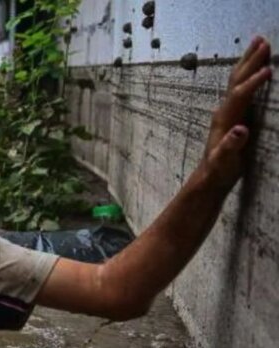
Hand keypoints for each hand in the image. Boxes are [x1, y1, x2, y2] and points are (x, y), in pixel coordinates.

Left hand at [202, 36, 271, 186]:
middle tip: (263, 40)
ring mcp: (228, 110)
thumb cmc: (217, 170)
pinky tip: (256, 68)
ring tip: (259, 43)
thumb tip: (240, 130)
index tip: (269, 70)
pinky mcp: (234, 114)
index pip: (240, 95)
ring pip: (238, 80)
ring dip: (249, 61)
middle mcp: (224, 110)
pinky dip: (250, 74)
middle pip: (237, 80)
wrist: (210, 176)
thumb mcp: (223, 161)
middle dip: (250, 60)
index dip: (253, 83)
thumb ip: (230, 146)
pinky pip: (243, 87)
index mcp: (224, 119)